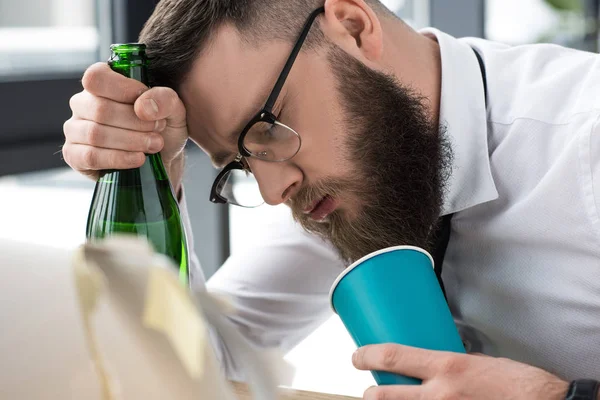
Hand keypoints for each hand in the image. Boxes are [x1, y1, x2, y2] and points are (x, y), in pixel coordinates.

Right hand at [63, 62, 187, 179]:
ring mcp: (75, 129)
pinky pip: (90, 156)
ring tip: (154, 145)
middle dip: (135, 123)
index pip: (97, 77)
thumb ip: (165, 99)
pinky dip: (119, 158)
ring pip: (95, 134)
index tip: (148, 106)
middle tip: (158, 130)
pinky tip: (139, 159)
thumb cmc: (163, 129)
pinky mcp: (74, 155)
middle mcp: (83, 104)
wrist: (163, 161)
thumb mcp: (174, 111)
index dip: (124, 90)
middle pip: (100, 109)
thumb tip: (142, 106)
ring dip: (131, 141)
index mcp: (102, 84)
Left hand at [353, 343, 568, 399]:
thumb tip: (434, 370)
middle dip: (371, 394)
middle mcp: (440, 394)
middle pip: (385, 395)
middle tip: (370, 390)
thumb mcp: (478, 363)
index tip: (357, 356)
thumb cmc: (517, 384)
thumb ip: (451, 366)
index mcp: (447, 367)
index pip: (394, 357)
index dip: (368, 355)